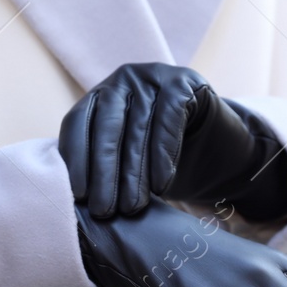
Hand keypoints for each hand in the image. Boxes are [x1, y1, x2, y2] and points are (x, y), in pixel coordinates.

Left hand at [59, 62, 286, 220]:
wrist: (212, 137)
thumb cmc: (157, 153)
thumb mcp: (125, 154)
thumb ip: (99, 164)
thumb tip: (74, 202)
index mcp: (98, 95)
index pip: (77, 123)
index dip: (75, 159)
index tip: (78, 196)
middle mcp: (121, 80)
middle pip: (106, 128)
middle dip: (104, 172)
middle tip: (104, 211)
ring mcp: (153, 76)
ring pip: (138, 129)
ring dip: (134, 174)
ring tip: (132, 208)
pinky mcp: (183, 82)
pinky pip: (169, 121)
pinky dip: (163, 156)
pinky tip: (162, 186)